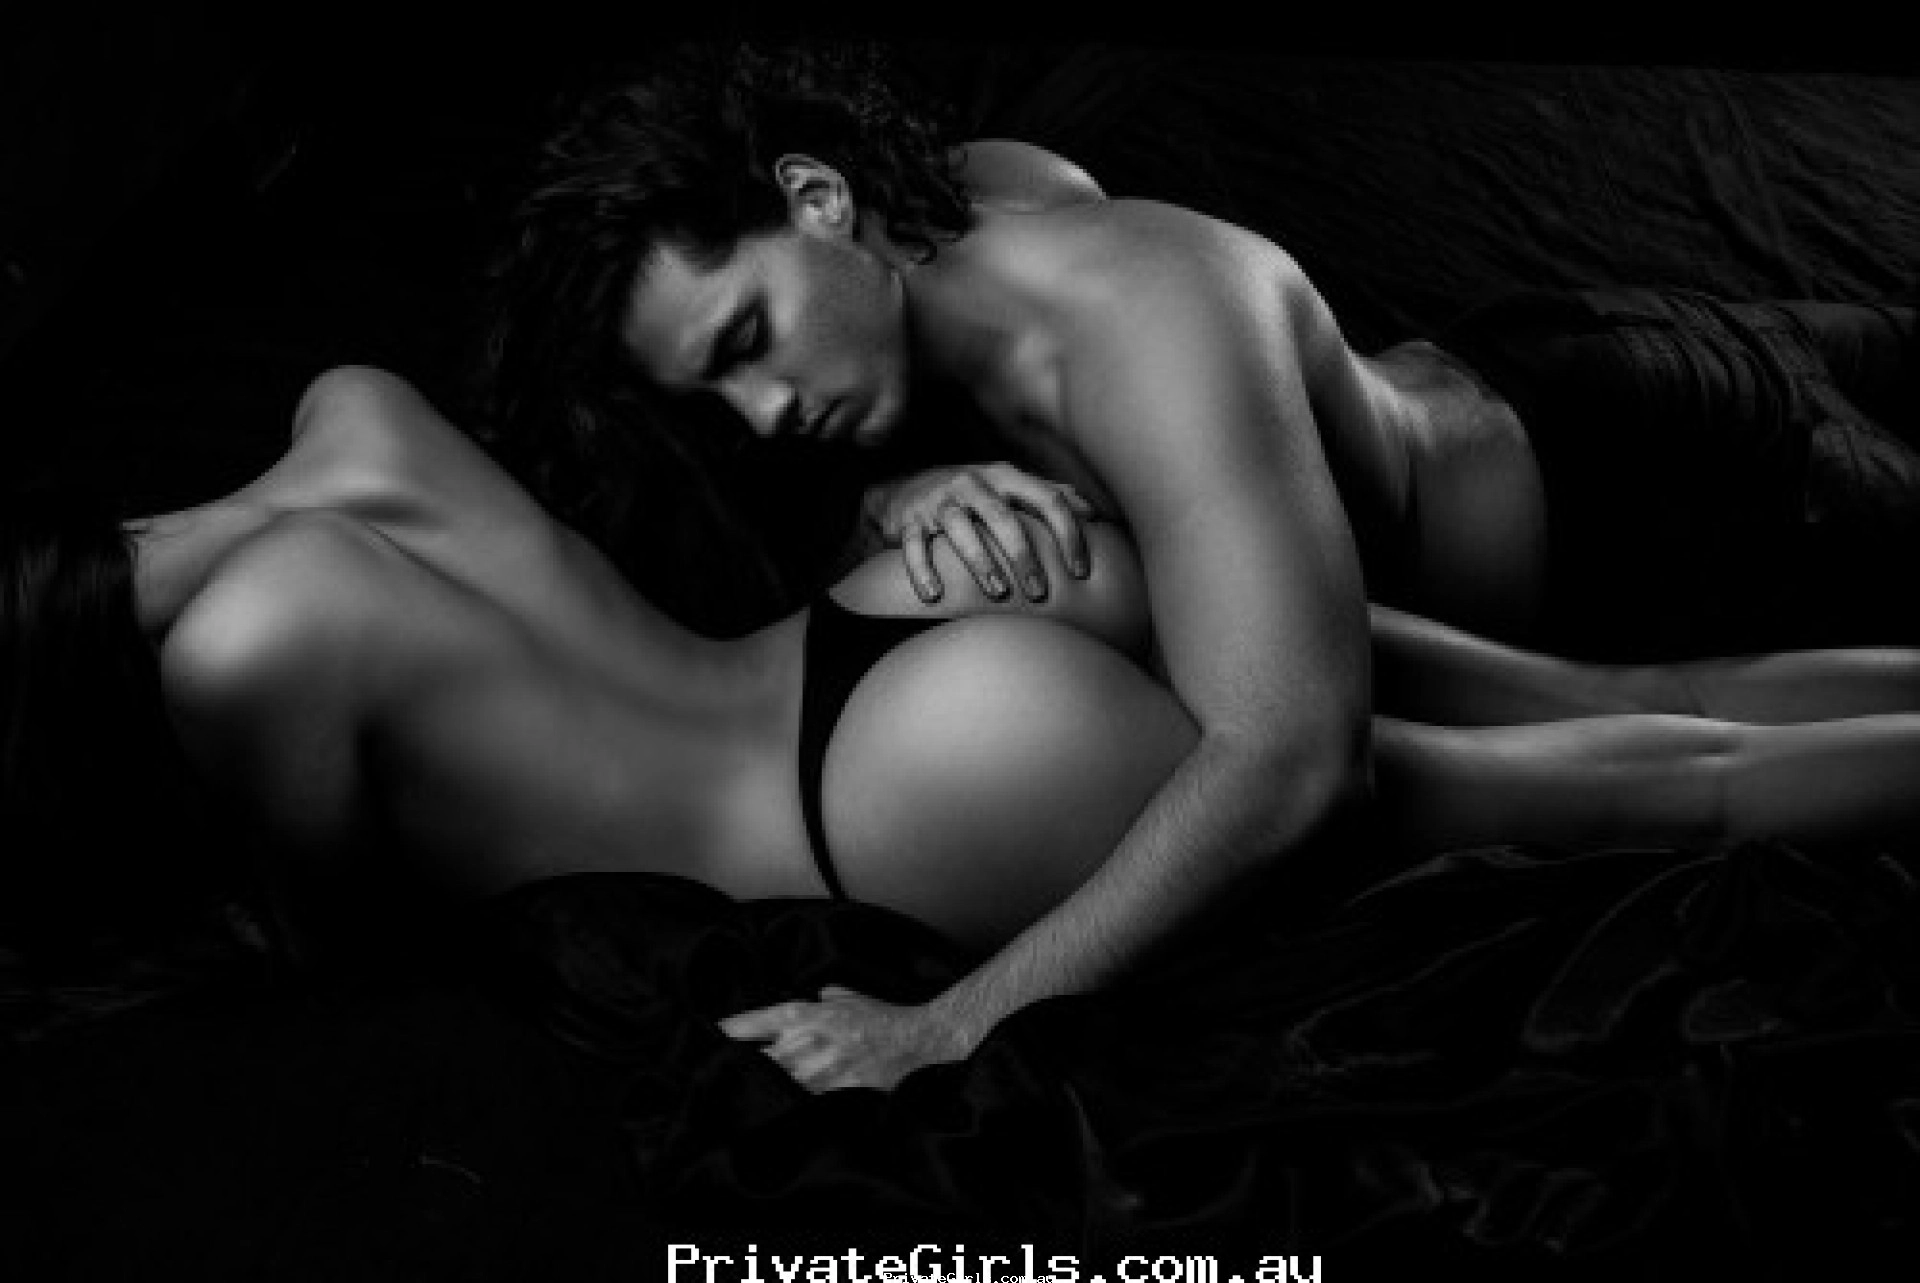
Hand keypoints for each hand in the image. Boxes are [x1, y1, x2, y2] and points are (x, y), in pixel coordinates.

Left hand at [718, 985, 975, 1092]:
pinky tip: (796, 1105)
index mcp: (816, 1015)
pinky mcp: (843, 1093)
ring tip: (762, 1092)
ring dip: (778, 1086)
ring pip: (787, 1083)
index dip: (740, 1027)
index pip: (767, 1021)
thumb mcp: (850, 999)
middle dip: (755, 1065)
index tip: (719, 1030)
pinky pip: (812, 1102)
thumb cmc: (885, 1019)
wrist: (921, 1041)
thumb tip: (814, 998)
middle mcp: (817, 1041)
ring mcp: (829, 1070)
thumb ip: (826, 999)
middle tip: (733, 1071)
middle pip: (770, 1059)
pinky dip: (803, 1102)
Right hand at [863, 463, 1096, 602]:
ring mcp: (938, 501)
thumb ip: (1048, 494)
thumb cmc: (971, 493)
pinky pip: (913, 546)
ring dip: (980, 562)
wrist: (904, 488)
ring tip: (997, 593)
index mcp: (1005, 476)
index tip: (1080, 572)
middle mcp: (972, 483)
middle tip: (1039, 593)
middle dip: (1023, 556)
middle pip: (1003, 517)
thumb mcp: (1009, 485)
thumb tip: (1093, 511)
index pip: (1047, 499)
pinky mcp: (907, 521)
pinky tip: (934, 594)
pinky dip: (922, 569)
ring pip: (960, 528)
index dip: (1068, 534)